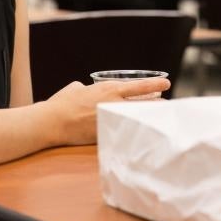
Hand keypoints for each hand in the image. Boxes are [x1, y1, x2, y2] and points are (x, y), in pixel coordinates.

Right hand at [46, 78, 170, 144]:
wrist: (54, 120)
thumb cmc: (63, 102)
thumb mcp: (76, 88)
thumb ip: (86, 88)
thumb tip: (84, 88)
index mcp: (109, 89)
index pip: (139, 86)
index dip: (155, 84)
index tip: (166, 83)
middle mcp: (114, 104)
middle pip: (144, 105)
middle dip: (158, 106)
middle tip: (167, 106)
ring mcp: (112, 120)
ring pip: (137, 120)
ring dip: (147, 120)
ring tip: (158, 121)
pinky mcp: (106, 134)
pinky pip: (124, 133)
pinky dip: (132, 134)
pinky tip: (140, 137)